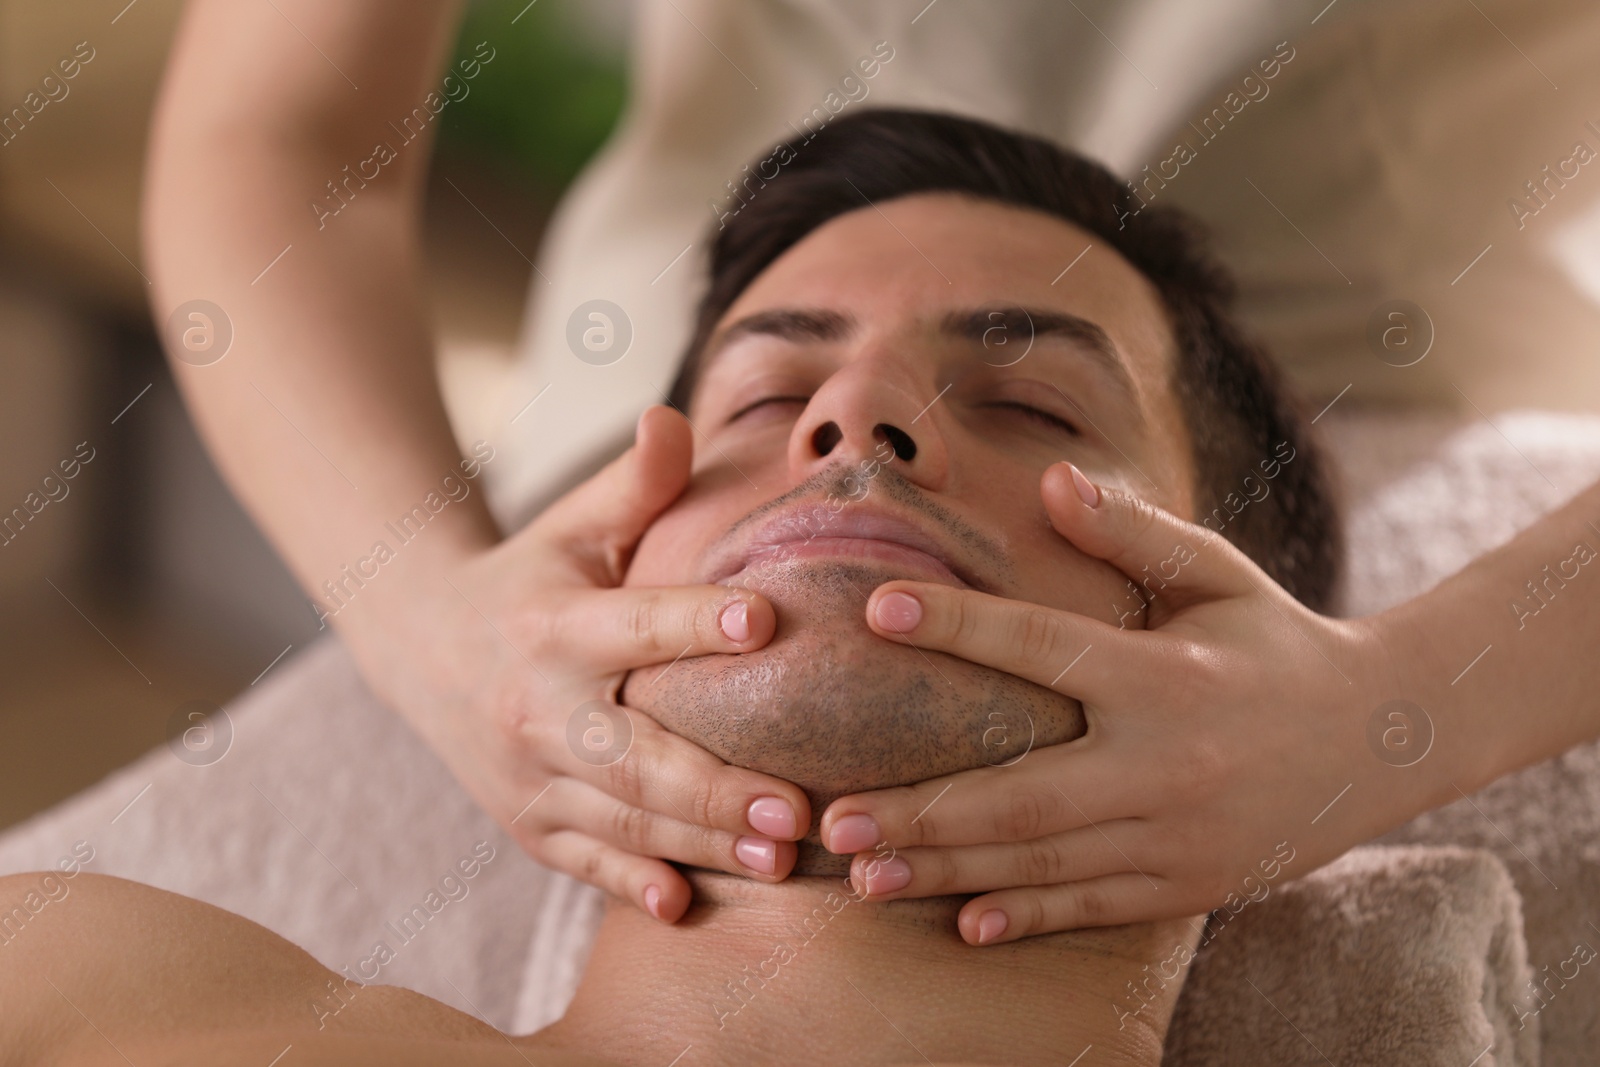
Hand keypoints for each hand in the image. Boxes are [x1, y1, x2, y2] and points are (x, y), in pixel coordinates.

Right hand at [344, 406, 810, 922]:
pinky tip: (686, 905)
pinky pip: (584, 863)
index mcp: (554, 624)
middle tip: (797, 805)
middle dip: (712, 785)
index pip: (636, 624)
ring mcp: (529, 778)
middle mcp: (537, 708)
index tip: (765, 622)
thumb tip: (674, 414)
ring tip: (778, 855)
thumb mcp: (572, 525)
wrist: (424, 648)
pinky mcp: (530, 825)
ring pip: (619, 821)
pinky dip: (630, 886)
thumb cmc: (533, 576)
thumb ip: (634, 483)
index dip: (697, 622)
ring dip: (697, 843)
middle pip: (630, 755)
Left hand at [818, 462, 1441, 943]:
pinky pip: (1095, 907)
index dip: (958, 624)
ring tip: (862, 876)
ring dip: (947, 871)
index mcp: (1166, 674)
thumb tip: (1050, 477)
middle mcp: (1168, 763)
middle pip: (1023, 794)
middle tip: (831, 818)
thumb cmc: (1276, 641)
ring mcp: (1179, 836)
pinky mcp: (1191, 885)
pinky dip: (1027, 916)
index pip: (1044, 645)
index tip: (875, 610)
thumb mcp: (1217, 575)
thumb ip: (1133, 532)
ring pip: (1044, 862)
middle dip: (921, 810)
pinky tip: (961, 921)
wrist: (1382, 738)